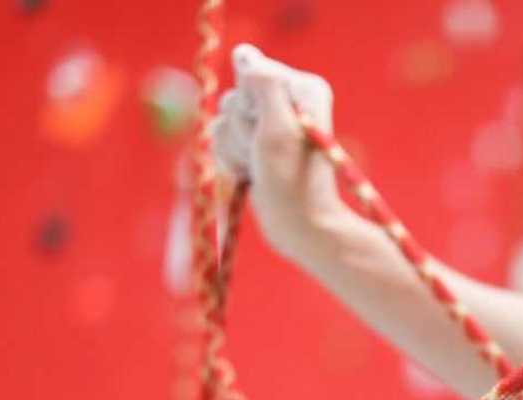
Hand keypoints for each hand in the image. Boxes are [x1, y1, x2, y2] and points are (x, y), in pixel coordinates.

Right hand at [209, 44, 343, 260]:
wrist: (298, 223)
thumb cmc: (293, 180)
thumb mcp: (279, 129)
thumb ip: (264, 85)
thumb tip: (244, 54)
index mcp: (302, 87)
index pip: (250, 71)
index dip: (250, 103)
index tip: (270, 129)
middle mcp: (286, 99)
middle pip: (234, 97)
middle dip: (242, 130)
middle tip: (266, 155)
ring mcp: (269, 121)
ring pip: (224, 119)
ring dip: (236, 149)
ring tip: (261, 168)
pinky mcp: (255, 142)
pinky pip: (220, 139)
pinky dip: (231, 160)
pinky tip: (253, 174)